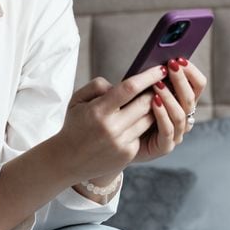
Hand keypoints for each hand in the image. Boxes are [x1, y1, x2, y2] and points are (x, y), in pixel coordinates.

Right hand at [53, 65, 168, 181]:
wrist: (68, 160)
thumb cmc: (75, 125)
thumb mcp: (77, 100)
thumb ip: (98, 86)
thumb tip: (121, 84)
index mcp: (98, 110)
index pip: (129, 89)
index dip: (148, 77)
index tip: (160, 69)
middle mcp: (111, 128)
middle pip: (145, 104)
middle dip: (155, 92)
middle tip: (161, 84)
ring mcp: (121, 143)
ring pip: (149, 120)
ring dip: (153, 109)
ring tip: (151, 101)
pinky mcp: (127, 154)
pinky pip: (142, 134)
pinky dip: (141, 126)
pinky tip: (135, 122)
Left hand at [131, 56, 206, 162]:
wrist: (114, 139)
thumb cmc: (126, 108)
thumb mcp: (137, 88)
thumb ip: (148, 76)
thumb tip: (154, 58)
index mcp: (182, 101)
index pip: (197, 85)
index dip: (191, 72)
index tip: (180, 58)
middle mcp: (183, 117)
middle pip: (191, 97)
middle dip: (181, 80)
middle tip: (171, 66)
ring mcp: (176, 133)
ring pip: (181, 114)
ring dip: (170, 96)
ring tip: (158, 84)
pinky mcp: (164, 146)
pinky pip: (168, 130)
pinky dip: (163, 114)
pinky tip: (154, 102)